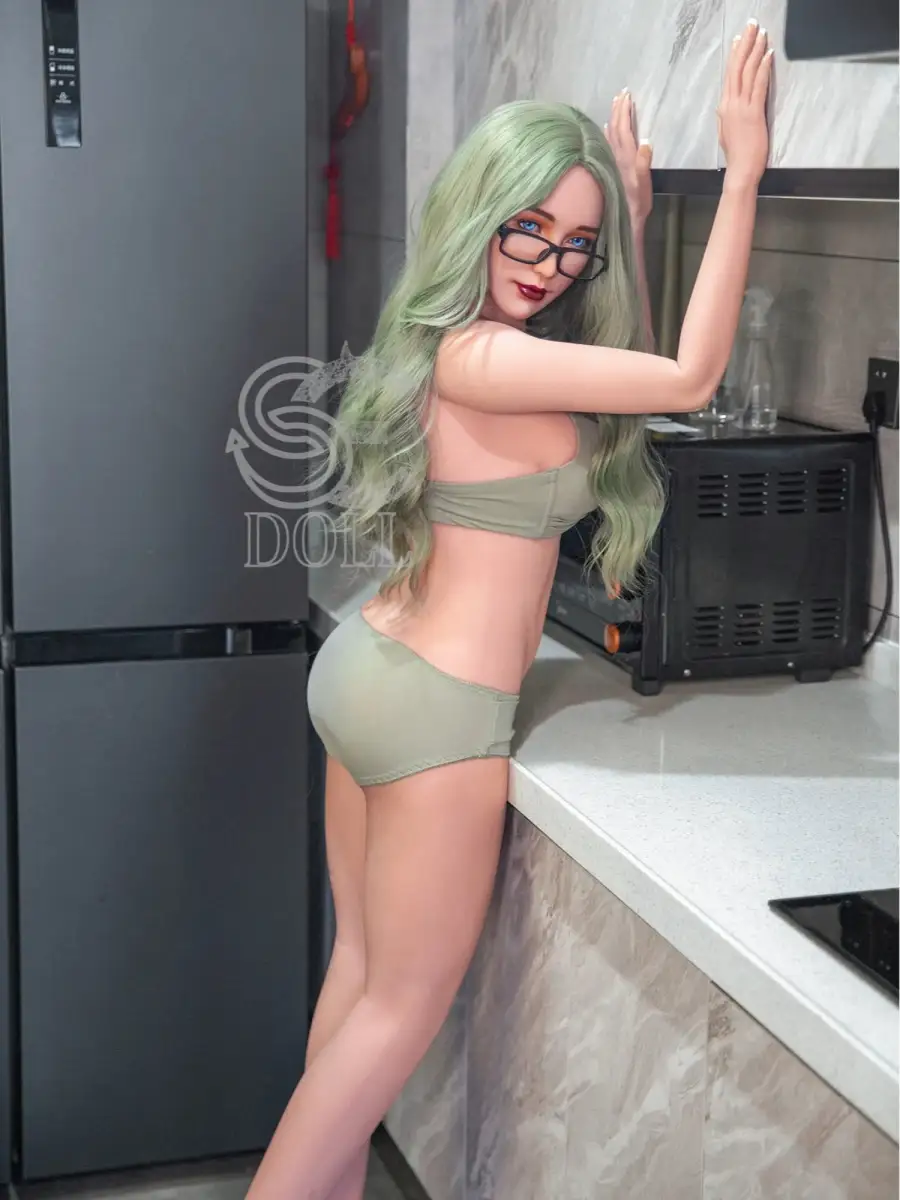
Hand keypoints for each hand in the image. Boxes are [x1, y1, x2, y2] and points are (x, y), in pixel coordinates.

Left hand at [605, 90, 652, 227]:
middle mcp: (616, 155)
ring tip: (615, 104)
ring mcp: (612, 160)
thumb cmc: (638, 200)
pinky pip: (607, 143)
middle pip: (615, 127)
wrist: (627, 216)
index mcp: (625, 156)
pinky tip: (606, 128)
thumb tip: (645, 141)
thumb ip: (643, 161)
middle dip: (618, 109)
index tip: (627, 95)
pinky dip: (608, 132)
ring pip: (610, 133)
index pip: (624, 127)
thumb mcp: (644, 181)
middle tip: (621, 93)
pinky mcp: (611, 166)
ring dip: (613, 117)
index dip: (624, 110)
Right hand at [718, 21, 772, 186]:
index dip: (735, 54)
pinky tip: (768, 55)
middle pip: (737, 68)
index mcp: (724, 108)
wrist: (740, 171)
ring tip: (761, 34)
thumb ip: (726, 116)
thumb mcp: (726, 132)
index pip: (730, 75)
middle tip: (751, 25)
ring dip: (755, 50)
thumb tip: (724, 105)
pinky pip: (758, 85)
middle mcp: (730, 104)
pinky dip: (763, 68)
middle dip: (745, 44)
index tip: (739, 38)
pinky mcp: (753, 113)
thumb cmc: (737, 156)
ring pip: (747, 72)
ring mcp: (741, 107)